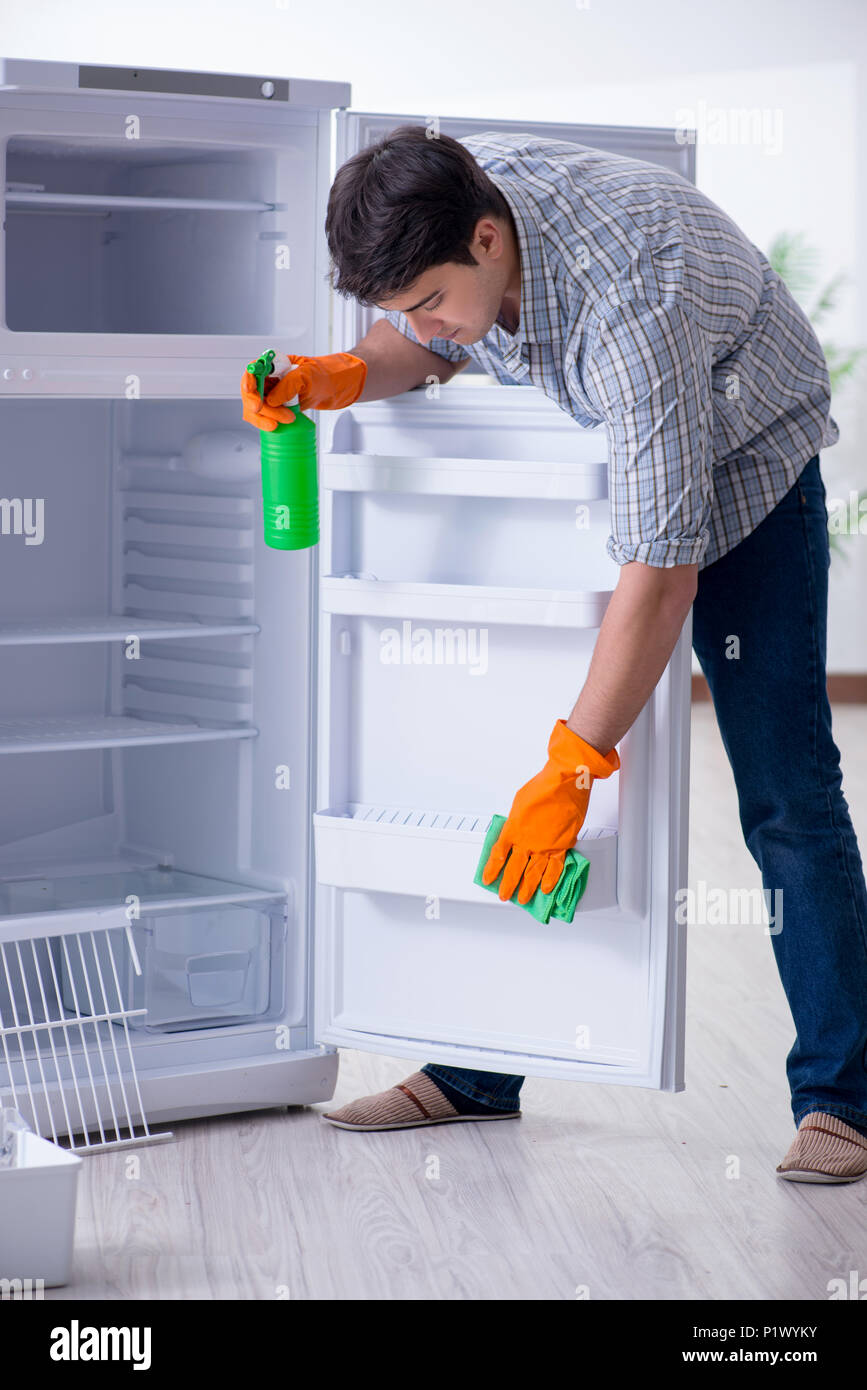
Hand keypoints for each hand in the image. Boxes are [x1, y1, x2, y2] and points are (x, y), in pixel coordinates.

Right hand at [240, 351, 367, 431]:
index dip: (248, 381)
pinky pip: (264, 418)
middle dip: (258, 406)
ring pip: (254, 409)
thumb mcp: (308, 376)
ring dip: (263, 418)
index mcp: (275, 365)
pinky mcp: (276, 409)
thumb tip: (271, 400)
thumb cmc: (324, 375)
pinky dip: (266, 424)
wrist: (335, 388)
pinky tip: (277, 427)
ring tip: (285, 421)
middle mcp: (269, 379)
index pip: (253, 370)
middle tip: (271, 417)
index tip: (251, 391)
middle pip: (251, 392)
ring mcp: (271, 395)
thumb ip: (289, 384)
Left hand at [481, 719, 619, 904]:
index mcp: (513, 829)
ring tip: (523, 899)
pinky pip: (555, 868)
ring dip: (527, 888)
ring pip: (534, 873)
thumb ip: (516, 820)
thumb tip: (516, 830)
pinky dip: (550, 880)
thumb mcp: (519, 803)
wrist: (565, 782)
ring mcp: (545, 846)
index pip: (498, 855)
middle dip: (508, 885)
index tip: (487, 878)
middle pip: (514, 869)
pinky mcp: (562, 845)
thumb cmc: (543, 787)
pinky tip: (546, 889)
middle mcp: (528, 841)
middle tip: (504, 895)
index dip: (492, 869)